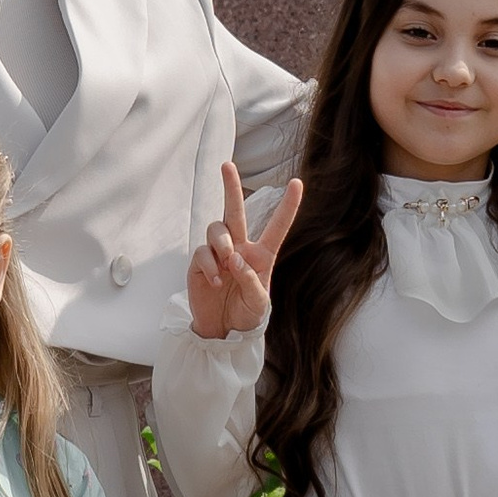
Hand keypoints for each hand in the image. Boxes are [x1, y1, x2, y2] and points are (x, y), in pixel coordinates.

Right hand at [185, 161, 302, 340]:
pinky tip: (215, 280)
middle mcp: (240, 248)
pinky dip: (209, 264)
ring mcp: (218, 254)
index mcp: (262, 255)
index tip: (297, 183)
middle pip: (235, 211)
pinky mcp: (200, 263)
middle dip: (231, 187)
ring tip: (226, 261)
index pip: (277, 226)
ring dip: (222, 242)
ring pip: (217, 229)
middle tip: (227, 165)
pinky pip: (202, 252)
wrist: (222, 331)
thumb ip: (250, 280)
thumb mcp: (259, 303)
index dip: (288, 205)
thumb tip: (234, 259)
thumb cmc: (246, 315)